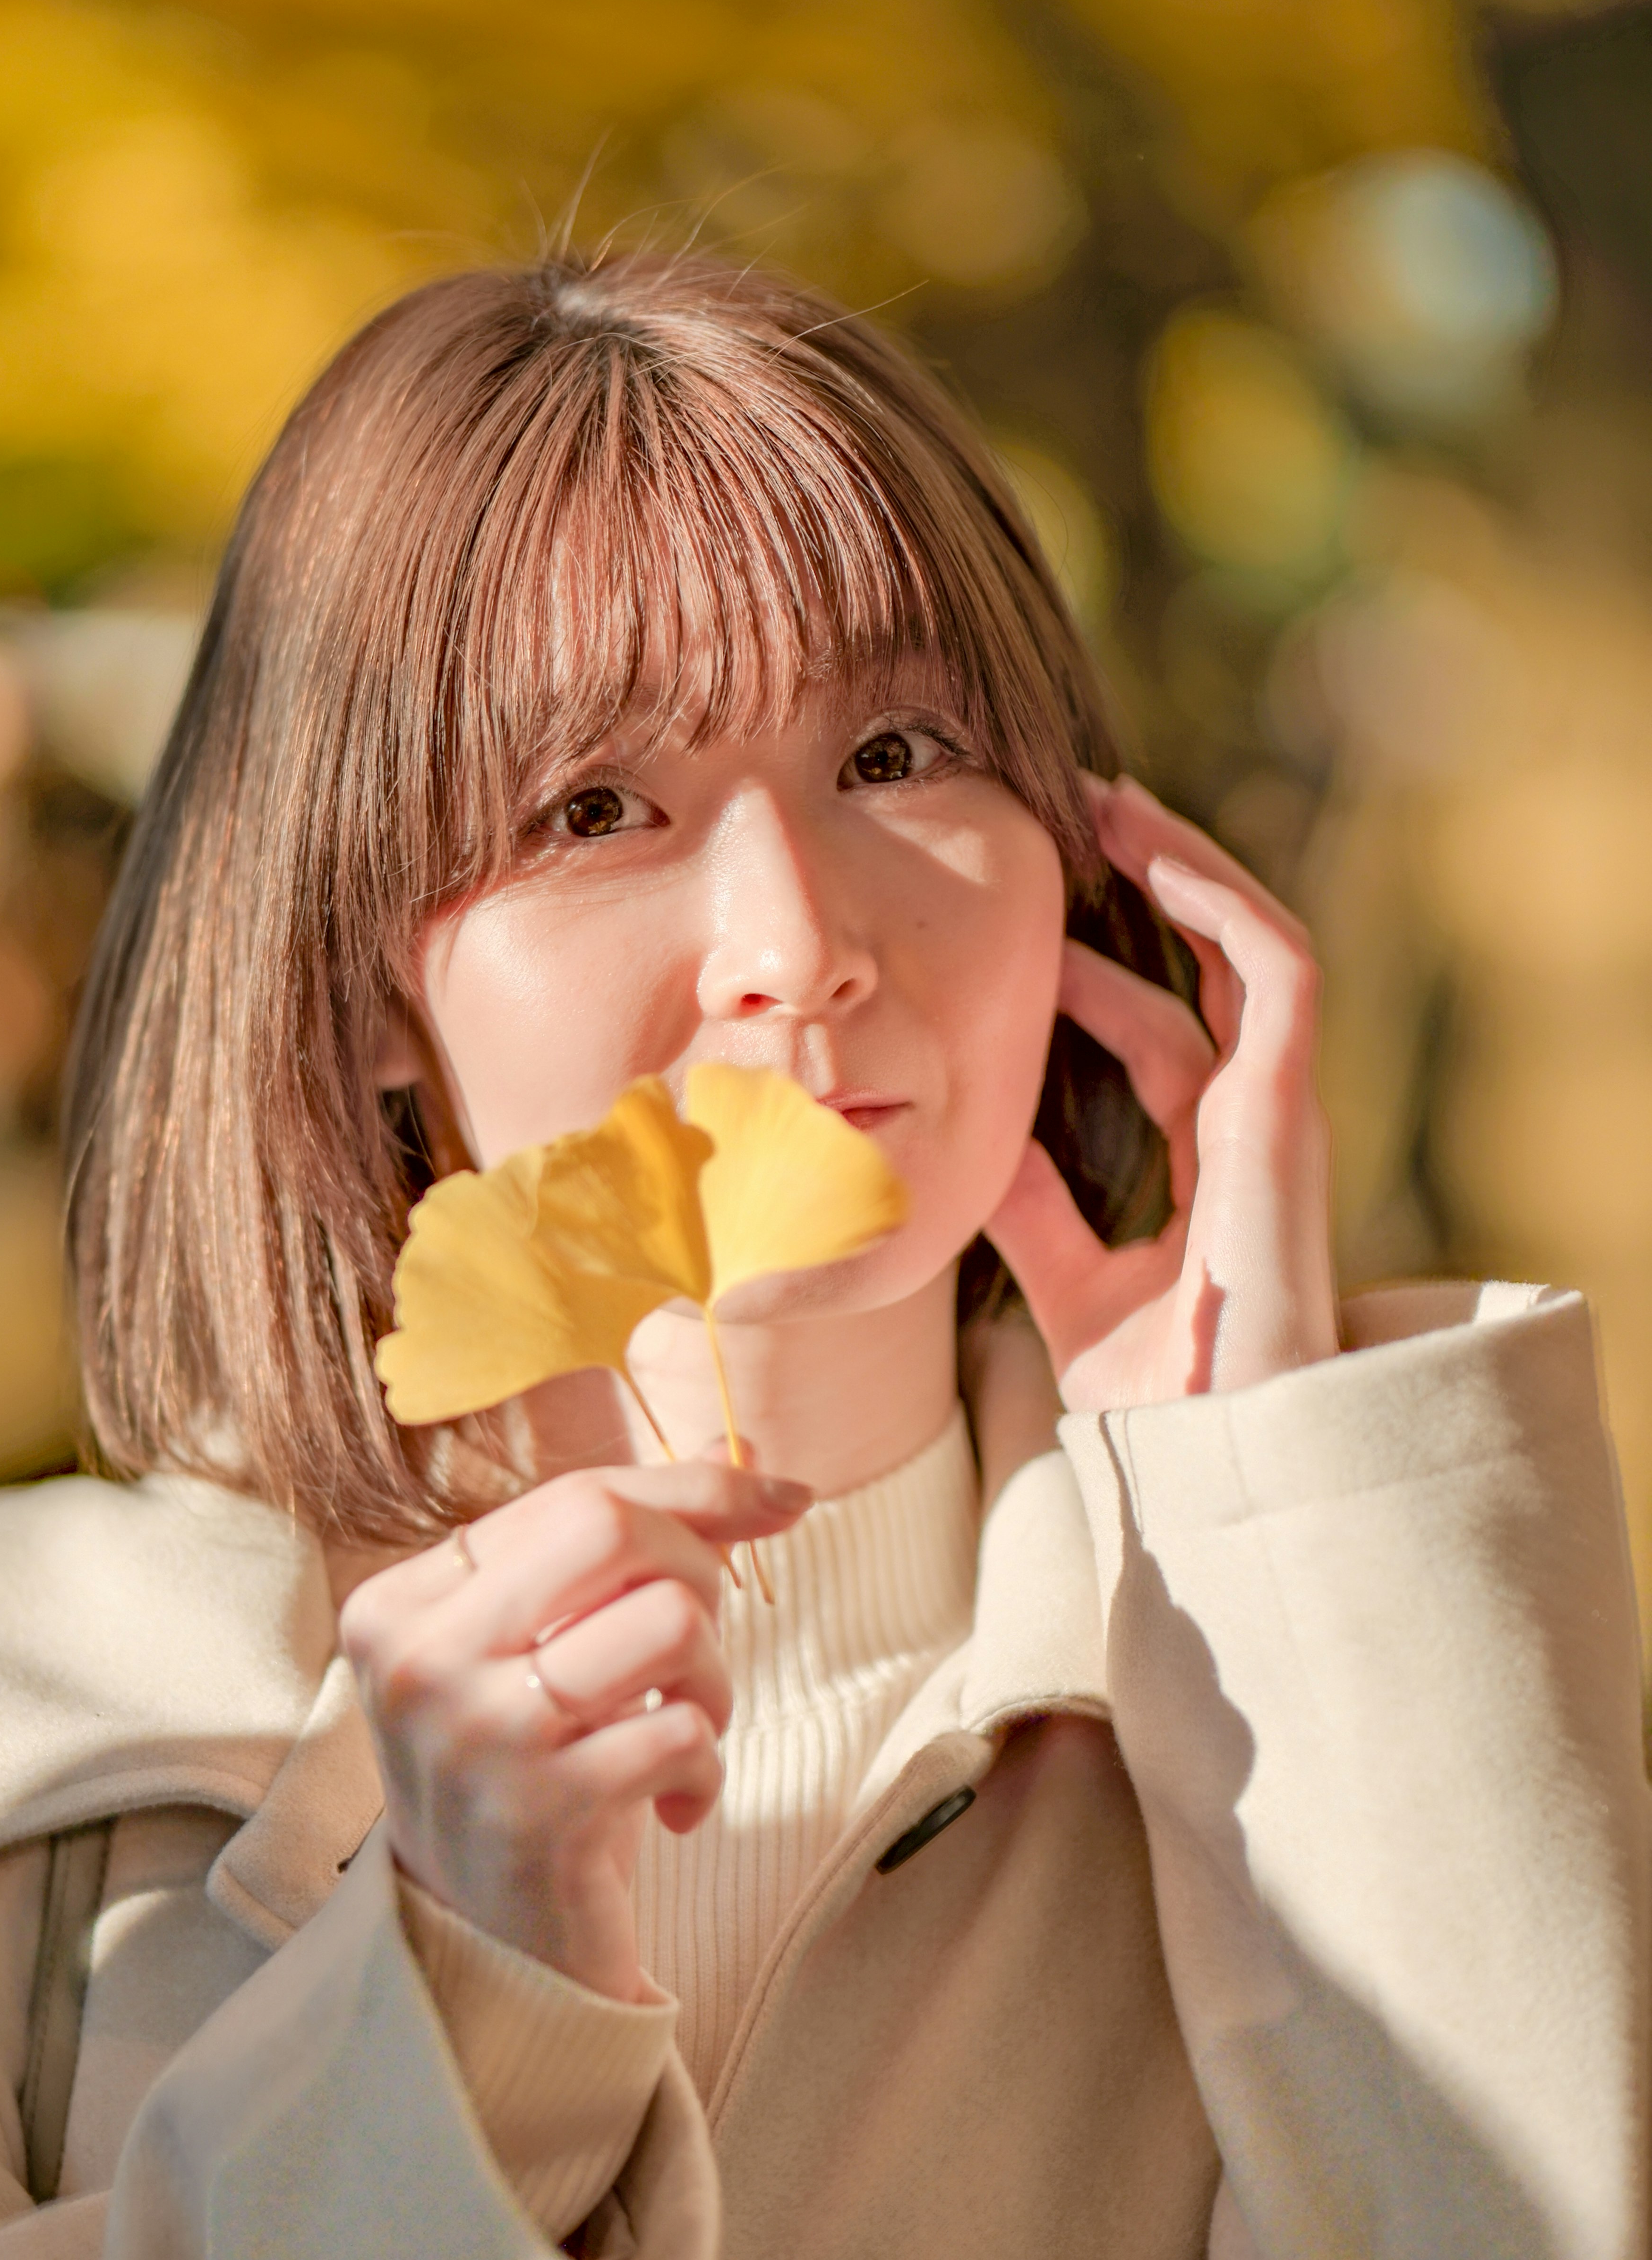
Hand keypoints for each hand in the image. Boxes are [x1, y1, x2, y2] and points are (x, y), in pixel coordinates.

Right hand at [339, 1462, 807, 2000]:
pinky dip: (706, 1769)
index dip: (694, 1490)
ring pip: (667, 1621)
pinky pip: (686, 1733)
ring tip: (685, 1727)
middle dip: (698, 1569)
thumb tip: (751, 1457)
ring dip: (712, 1677)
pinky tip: (672, 1805)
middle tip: (692, 1644)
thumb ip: (629, 1543)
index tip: (781, 1497)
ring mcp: (477, 1737)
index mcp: (402, 1601)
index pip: (575, 1494)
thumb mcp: (550, 1646)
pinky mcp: (542, 1813)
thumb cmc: (531, 1770)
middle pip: (612, 1527)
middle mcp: (421, 1660)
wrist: (491, 1947)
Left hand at [985, 773, 1335, 1409]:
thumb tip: (970, 1154)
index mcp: (1211, 1164)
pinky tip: (1163, 857)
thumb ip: (1035, 1218)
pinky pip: (1278, 971)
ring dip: (1189, 867)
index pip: (1164, 1037)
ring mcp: (1279, 1112)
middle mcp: (1253, 1126)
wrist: (1213, 1456)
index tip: (1033, 921)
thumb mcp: (1069, 1287)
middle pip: (1212, 973)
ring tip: (1115, 803)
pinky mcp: (1289, 1105)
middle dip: (1153, 887)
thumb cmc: (1160, 1401)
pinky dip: (1226, 904)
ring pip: (1253, 948)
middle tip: (1076, 816)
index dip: (1106, 975)